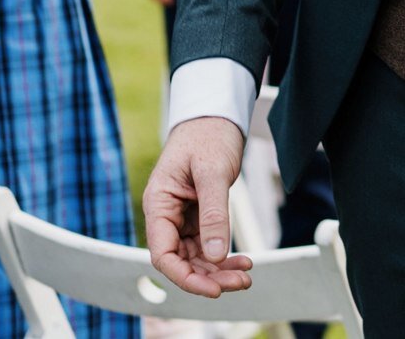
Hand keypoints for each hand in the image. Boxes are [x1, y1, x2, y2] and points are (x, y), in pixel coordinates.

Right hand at [143, 117, 252, 296]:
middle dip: (208, 276)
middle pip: (181, 260)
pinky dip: (222, 255)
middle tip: (241, 282)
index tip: (212, 288)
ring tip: (246, 274)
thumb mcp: (212, 173)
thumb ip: (213, 214)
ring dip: (218, 269)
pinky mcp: (198, 215)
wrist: (216, 116)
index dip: (185, 277)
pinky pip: (206, 244)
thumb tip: (214, 255)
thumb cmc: (208, 136)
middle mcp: (166, 215)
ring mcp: (182, 217)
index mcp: (158, 205)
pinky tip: (242, 260)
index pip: (162, 254)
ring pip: (195, 256)